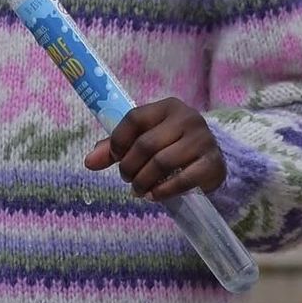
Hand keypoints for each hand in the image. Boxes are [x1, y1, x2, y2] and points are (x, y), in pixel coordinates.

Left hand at [82, 97, 226, 202]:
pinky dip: (163, 191)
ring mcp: (203, 140)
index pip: (134, 119)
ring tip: (138, 190)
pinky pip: (182, 180)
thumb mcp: (144, 139)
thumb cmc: (170, 146)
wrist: (210, 160)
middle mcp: (187, 118)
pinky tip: (154, 195)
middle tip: (127, 179)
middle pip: (146, 144)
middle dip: (129, 166)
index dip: (118, 141)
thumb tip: (89, 162)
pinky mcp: (212, 163)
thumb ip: (114, 147)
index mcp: (167, 106)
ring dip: (143, 181)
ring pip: (161, 162)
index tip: (114, 157)